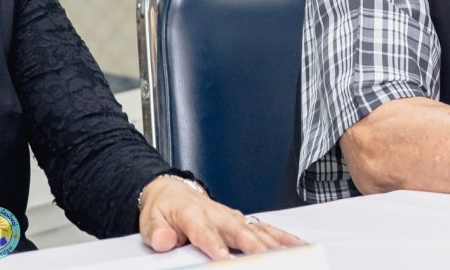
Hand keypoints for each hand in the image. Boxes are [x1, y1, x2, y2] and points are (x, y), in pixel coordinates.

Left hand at [139, 176, 305, 259]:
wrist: (174, 192)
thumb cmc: (165, 210)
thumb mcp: (151, 221)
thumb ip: (157, 232)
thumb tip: (165, 240)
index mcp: (193, 213)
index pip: (204, 230)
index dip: (214, 243)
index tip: (222, 256)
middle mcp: (218, 214)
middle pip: (239, 230)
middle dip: (253, 245)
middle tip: (263, 257)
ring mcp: (234, 217)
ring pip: (257, 230)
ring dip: (274, 242)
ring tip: (291, 252)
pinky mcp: (244, 222)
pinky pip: (266, 230)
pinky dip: (283, 237)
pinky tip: (298, 245)